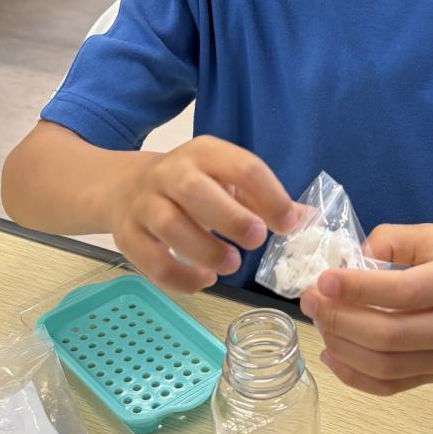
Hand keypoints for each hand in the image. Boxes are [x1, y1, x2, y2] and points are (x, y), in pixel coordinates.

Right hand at [107, 135, 300, 293]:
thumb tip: (307, 219)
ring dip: (205, 249)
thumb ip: (264, 200)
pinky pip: (151, 260)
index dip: (270, 196)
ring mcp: (145, 204)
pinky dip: (180, 277)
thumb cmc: (193, 187)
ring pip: (170, 226)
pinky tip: (205, 279)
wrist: (125, 187)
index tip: (288, 225)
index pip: (242, 166)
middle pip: (196, 192)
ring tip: (231, 265)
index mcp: (205, 154)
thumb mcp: (226, 180)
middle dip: (232, 218)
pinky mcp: (127, 236)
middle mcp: (170, 173)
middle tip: (256, 240)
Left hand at [299, 224, 432, 395]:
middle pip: (389, 334)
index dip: (357, 288)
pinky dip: (355, 376)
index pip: (404, 292)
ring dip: (342, 346)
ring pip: (386, 365)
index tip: (322, 280)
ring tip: (320, 323)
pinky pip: (392, 386)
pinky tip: (332, 355)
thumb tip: (354, 259)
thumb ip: (398, 239)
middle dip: (339, 319)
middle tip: (309, 300)